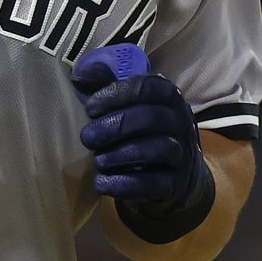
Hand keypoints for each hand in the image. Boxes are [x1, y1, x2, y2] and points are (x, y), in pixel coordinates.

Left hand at [70, 44, 207, 212]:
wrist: (178, 178)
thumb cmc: (144, 133)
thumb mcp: (132, 106)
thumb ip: (108, 85)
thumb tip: (79, 74)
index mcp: (169, 97)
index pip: (148, 87)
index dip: (116, 94)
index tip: (91, 108)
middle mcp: (181, 123)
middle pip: (150, 118)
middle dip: (112, 127)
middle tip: (87, 137)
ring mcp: (181, 155)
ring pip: (154, 150)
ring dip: (117, 155)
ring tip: (97, 160)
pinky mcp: (174, 185)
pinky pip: (150, 183)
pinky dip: (122, 183)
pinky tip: (102, 182)